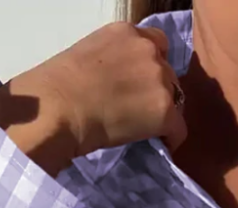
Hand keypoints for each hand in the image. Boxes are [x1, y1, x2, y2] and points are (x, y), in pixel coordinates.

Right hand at [24, 20, 187, 157]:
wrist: (59, 109)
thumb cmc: (58, 87)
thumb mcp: (89, 55)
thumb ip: (113, 61)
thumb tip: (117, 83)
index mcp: (127, 32)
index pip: (156, 45)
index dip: (151, 68)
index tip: (141, 85)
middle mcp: (148, 50)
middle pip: (168, 74)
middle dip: (157, 92)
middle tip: (139, 112)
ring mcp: (159, 79)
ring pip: (176, 101)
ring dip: (163, 114)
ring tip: (145, 130)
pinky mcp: (165, 110)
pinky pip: (178, 129)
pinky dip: (171, 139)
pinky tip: (158, 145)